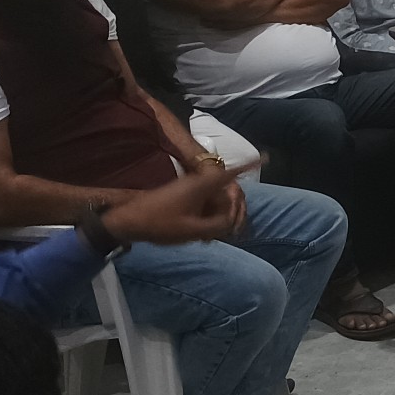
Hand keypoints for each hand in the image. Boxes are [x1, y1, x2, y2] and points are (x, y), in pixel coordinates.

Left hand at [102, 159, 261, 244]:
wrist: (128, 221)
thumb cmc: (160, 222)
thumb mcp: (192, 229)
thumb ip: (218, 225)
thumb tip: (232, 221)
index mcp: (204, 184)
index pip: (232, 172)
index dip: (250, 165)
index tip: (266, 157)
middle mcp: (199, 182)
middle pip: (228, 191)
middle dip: (234, 210)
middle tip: (235, 231)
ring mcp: (190, 189)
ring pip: (216, 199)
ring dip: (220, 217)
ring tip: (215, 237)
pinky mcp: (183, 196)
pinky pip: (205, 204)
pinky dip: (209, 217)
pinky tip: (204, 235)